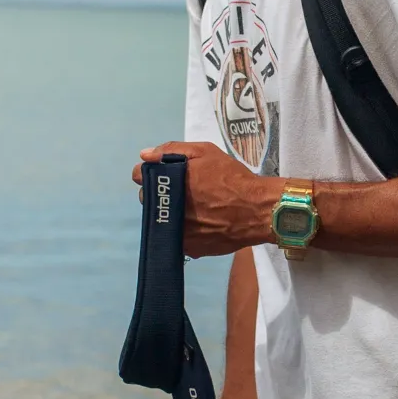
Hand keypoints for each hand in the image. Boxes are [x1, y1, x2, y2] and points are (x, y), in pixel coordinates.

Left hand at [135, 141, 282, 257]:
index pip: (139, 177)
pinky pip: (177, 237)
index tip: (163, 175)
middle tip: (182, 192)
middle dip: (160, 194)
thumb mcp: (206, 152)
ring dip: (171, 213)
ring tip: (192, 208)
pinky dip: (183, 230)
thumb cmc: (232, 179)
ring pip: (162, 220)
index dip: (150, 174)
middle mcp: (168, 209)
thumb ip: (172, 150)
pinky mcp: (189, 248)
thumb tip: (145, 155)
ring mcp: (178, 232)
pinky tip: (200, 223)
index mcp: (169, 183)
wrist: (258, 211)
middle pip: (149, 200)